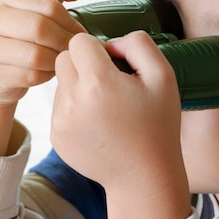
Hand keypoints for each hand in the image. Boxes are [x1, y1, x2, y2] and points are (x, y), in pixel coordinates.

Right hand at [0, 0, 85, 155]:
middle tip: (74, 51)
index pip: (48, 5)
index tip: (80, 33)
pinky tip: (46, 72)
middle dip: (63, 41)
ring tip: (60, 61)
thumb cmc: (20, 35)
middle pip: (40, 28)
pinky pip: (29, 76)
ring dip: (55, 61)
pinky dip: (45, 76)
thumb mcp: (35, 7)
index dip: (70, 21)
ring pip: (36, 55)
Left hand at [51, 31, 189, 218]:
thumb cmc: (157, 126)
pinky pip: (59, 107)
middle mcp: (72, 100)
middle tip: (108, 82)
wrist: (144, 177)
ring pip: (60, 84)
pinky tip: (97, 124)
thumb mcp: (163, 77)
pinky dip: (74, 109)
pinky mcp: (56, 136)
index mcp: (98, 82)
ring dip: (78, 86)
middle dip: (83, 63)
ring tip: (105, 107)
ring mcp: (60, 120)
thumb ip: (138, 44)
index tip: (113, 64)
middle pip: (63, 59)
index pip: (78, 41)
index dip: (97, 47)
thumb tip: (111, 42)